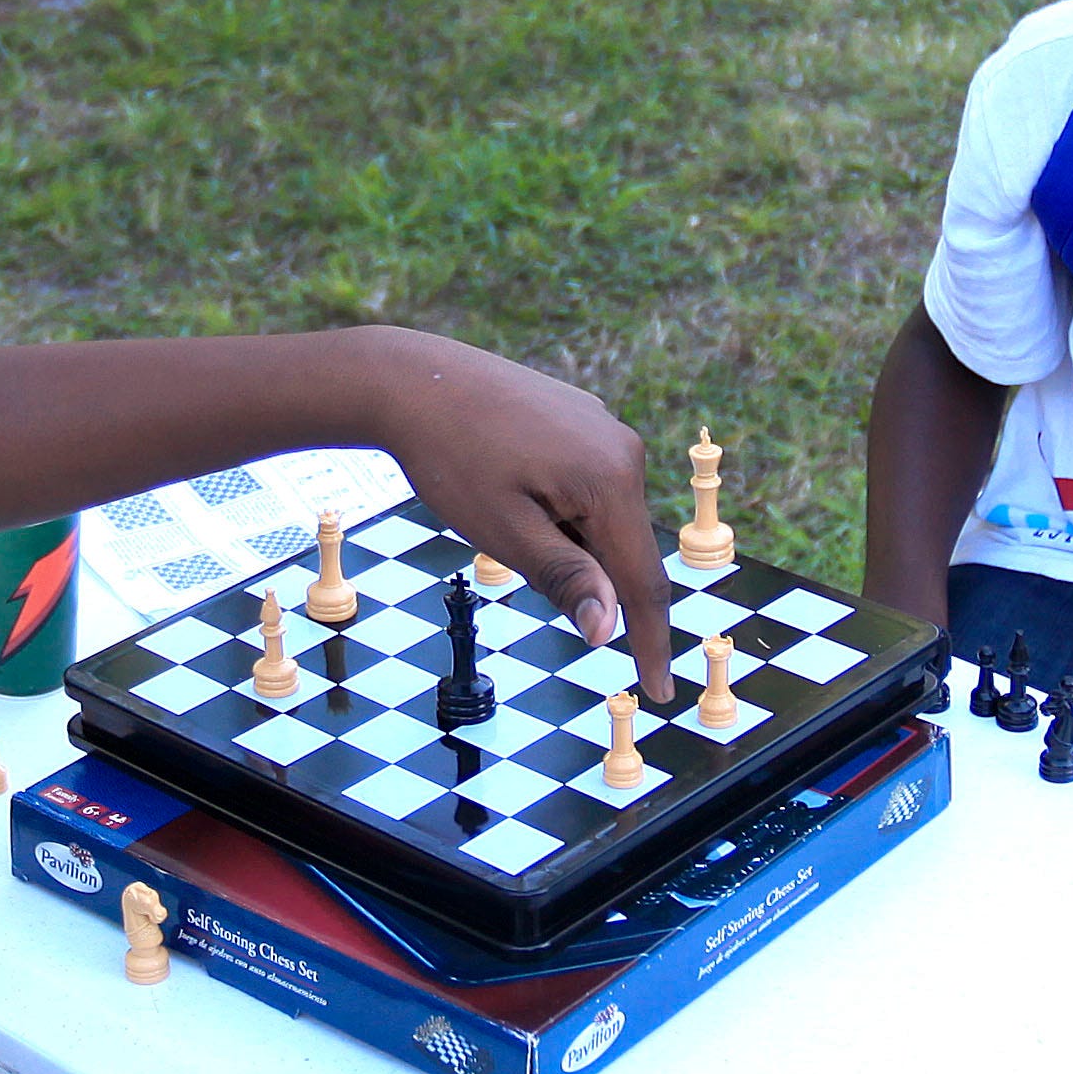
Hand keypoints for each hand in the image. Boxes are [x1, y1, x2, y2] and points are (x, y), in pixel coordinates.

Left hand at [343, 327, 675, 687]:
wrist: (413, 379)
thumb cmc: (453, 458)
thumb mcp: (505, 533)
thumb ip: (564, 579)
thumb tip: (607, 630)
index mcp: (611, 479)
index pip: (643, 582)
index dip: (650, 642)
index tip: (659, 693)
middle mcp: (622, 449)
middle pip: (622, 547)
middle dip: (583, 575)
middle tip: (510, 543)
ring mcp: (603, 429)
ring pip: (600, 518)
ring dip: (564, 540)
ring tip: (497, 504)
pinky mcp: (582, 420)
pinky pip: (585, 487)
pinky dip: (559, 512)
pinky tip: (508, 486)